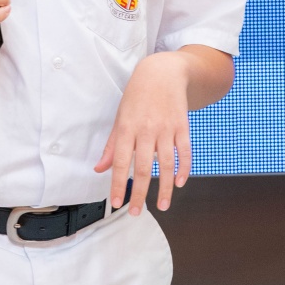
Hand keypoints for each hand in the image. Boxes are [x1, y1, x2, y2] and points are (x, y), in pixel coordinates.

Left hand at [96, 52, 191, 213]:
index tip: (117, 203)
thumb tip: (99, 169)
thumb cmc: (137, 97)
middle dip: (139, 193)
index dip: (119, 184)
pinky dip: (184, 169)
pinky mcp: (182, 126)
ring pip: (166, 164)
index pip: (121, 162)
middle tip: (135, 212)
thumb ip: (112, 146)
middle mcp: (147, 130)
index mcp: (127, 128)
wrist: (163, 72)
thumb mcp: (120, 118)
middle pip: (143, 167)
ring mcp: (167, 128)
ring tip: (162, 205)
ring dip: (164, 188)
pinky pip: (184, 152)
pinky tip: (179, 183)